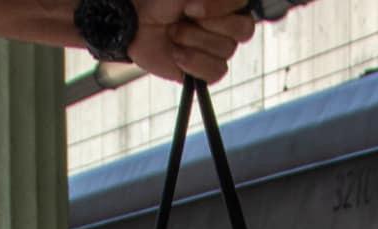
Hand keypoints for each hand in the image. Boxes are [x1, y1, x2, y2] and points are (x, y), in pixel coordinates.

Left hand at [131, 1, 255, 83]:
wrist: (135, 23)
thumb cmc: (159, 1)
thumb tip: (211, 9)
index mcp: (226, 1)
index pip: (243, 4)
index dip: (219, 8)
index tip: (190, 7)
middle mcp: (227, 24)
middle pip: (243, 31)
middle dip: (207, 26)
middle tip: (184, 19)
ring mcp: (218, 48)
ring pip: (226, 51)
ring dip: (192, 40)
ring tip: (173, 33)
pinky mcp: (207, 70)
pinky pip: (216, 72)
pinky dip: (192, 62)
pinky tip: (176, 53)